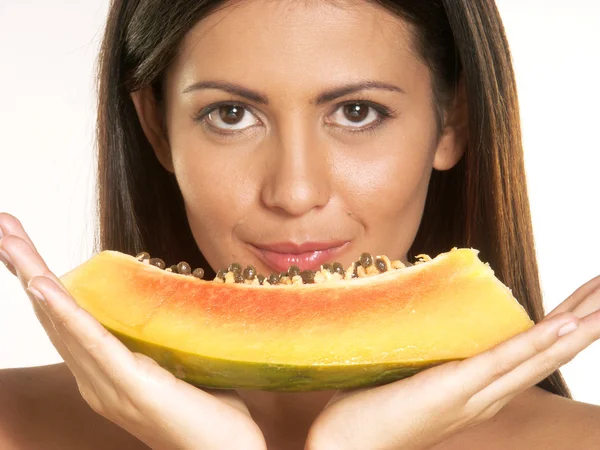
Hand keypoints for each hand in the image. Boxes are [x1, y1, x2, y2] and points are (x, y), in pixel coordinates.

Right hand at [0, 213, 265, 449]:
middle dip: (25, 266)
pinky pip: (91, 344)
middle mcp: (95, 378)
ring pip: (62, 322)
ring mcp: (108, 384)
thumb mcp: (181, 361)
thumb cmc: (210, 410)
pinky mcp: (129, 386)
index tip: (23, 241)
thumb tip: (172, 296)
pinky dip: (64, 314)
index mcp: (104, 371)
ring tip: (10, 241)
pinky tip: (42, 286)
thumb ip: (164, 334)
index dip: (44, 280)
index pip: (67, 318)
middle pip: (53, 314)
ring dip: (34, 276)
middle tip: (3, 226)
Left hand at [306, 270, 599, 449]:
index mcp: (481, 389)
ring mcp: (475, 394)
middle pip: (549, 352)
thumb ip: (427, 346)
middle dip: (586, 319)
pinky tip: (569, 325)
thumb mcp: (410, 368)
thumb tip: (422, 307)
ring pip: (539, 356)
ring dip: (580, 326)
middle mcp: (489, 395)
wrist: (346, 448)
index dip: (565, 325)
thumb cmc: (371, 407)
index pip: (533, 350)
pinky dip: (539, 343)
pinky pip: (503, 363)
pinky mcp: (455, 388)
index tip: (589, 298)